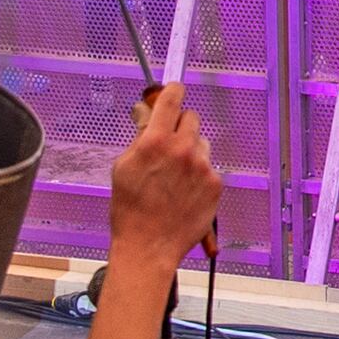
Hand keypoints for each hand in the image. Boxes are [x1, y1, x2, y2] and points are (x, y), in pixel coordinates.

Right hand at [102, 85, 218, 282]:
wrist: (149, 247)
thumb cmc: (130, 210)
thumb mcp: (123, 167)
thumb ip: (139, 136)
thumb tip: (146, 114)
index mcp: (155, 141)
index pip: (172, 98)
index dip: (172, 92)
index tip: (172, 92)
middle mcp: (183, 149)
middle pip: (191, 118)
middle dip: (179, 125)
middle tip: (168, 143)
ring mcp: (202, 167)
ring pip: (201, 143)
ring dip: (191, 151)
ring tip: (175, 176)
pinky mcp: (215, 184)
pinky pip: (208, 167)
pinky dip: (199, 174)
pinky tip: (184, 192)